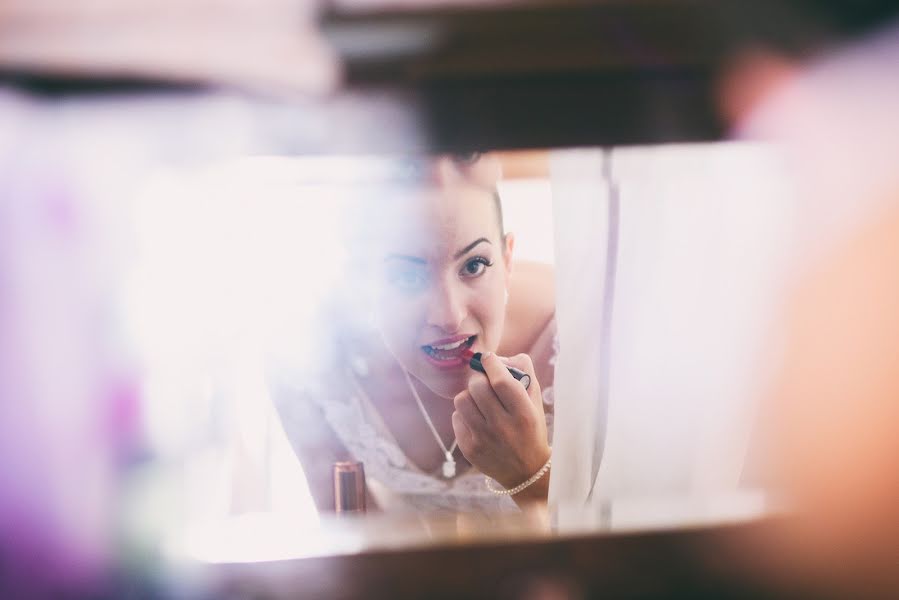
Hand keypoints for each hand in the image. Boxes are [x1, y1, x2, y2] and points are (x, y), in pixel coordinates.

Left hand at [452, 352, 550, 490]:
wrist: (526, 471)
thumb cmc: (531, 429)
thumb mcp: (536, 402)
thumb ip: (524, 374)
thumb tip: (499, 357)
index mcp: (523, 414)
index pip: (501, 381)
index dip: (491, 363)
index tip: (488, 358)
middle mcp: (503, 428)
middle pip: (477, 387)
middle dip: (479, 377)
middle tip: (484, 381)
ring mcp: (484, 440)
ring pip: (462, 400)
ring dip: (469, 394)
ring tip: (479, 400)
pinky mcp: (469, 449)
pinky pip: (456, 417)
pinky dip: (465, 413)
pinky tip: (476, 418)